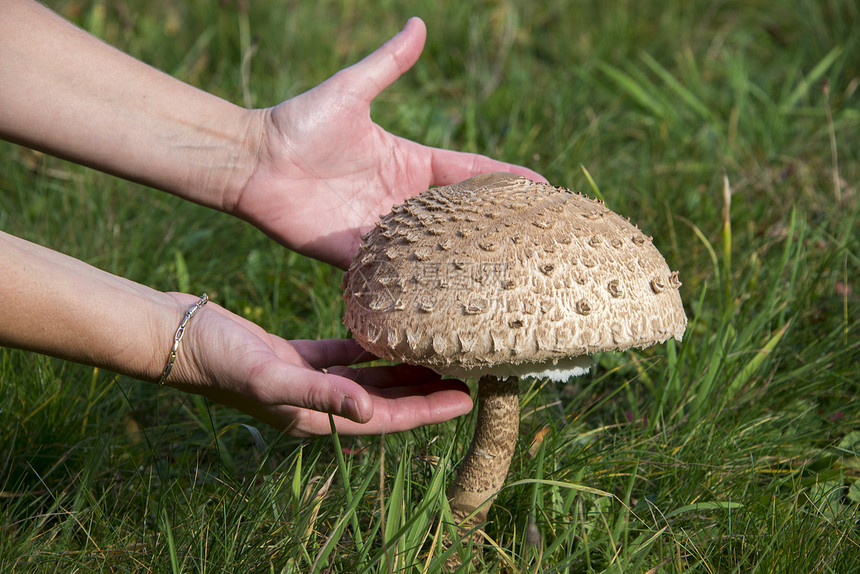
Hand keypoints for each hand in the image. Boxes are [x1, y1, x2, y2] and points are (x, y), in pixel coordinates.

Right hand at [166, 294, 472, 435]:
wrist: (174, 336)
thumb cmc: (218, 360)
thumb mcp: (270, 376)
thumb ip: (320, 391)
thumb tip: (368, 409)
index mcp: (315, 416)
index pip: (386, 418)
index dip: (427, 410)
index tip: (467, 399)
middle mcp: (316, 401)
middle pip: (384, 400)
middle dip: (424, 391)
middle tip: (466, 373)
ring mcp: (305, 377)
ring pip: (367, 375)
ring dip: (401, 366)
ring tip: (438, 351)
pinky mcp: (293, 354)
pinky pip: (341, 351)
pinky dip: (366, 344)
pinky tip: (389, 329)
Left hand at [231, 17, 545, 268]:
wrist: (253, 161)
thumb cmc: (300, 123)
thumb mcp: (351, 91)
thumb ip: (388, 64)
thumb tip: (420, 24)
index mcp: (408, 161)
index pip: (468, 172)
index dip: (505, 179)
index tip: (543, 188)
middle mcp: (400, 199)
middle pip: (458, 216)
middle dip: (494, 227)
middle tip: (536, 242)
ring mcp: (380, 228)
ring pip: (432, 249)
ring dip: (463, 261)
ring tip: (506, 277)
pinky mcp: (354, 254)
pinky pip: (392, 273)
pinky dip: (417, 285)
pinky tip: (449, 300)